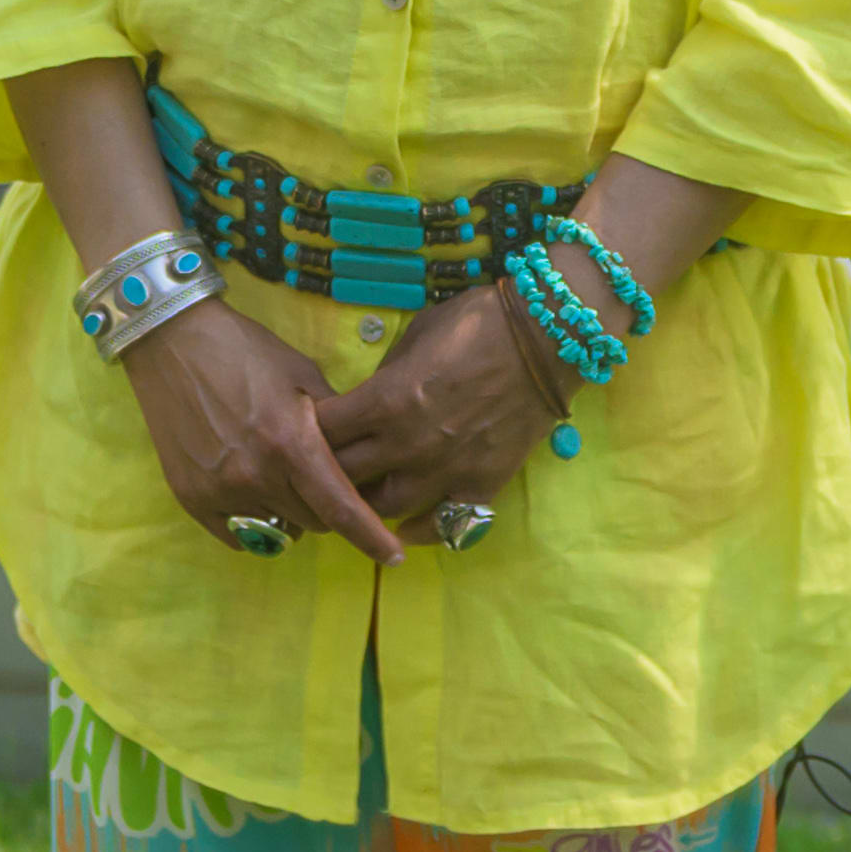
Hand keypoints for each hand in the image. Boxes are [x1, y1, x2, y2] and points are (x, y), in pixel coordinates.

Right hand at [119, 298, 405, 563]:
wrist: (172, 342)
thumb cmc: (245, 351)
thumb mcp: (303, 374)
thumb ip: (337, 422)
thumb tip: (364, 456)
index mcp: (291, 443)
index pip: (340, 508)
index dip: (372, 538)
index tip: (395, 557)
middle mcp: (256, 475)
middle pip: (313, 522)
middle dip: (327, 507)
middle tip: (320, 478)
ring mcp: (219, 491)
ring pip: (277, 528)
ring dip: (290, 511)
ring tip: (279, 474)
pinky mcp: (191, 498)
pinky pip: (238, 534)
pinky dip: (254, 520)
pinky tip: (251, 489)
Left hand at [325, 290, 565, 539]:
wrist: (547, 337)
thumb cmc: (477, 321)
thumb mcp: (415, 335)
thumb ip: (385, 374)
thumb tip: (368, 398)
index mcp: (385, 401)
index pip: (321, 431)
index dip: (305, 430)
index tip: (303, 428)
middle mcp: (407, 444)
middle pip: (343, 477)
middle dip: (324, 472)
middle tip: (319, 470)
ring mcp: (446, 470)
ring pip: (385, 509)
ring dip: (366, 504)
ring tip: (357, 497)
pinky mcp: (482, 484)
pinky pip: (443, 525)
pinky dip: (420, 529)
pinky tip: (405, 528)